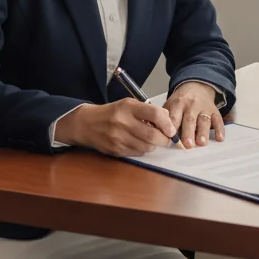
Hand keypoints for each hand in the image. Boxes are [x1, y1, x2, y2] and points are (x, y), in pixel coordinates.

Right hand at [53, 99, 175, 154]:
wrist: (88, 124)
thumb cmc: (112, 113)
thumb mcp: (129, 104)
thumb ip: (149, 110)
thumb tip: (168, 120)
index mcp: (128, 107)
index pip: (155, 114)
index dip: (167, 124)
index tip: (171, 129)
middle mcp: (123, 122)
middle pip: (153, 135)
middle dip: (164, 139)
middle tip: (167, 138)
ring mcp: (118, 138)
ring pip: (147, 147)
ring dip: (153, 145)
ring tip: (150, 139)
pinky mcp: (116, 150)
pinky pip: (137, 153)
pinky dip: (142, 149)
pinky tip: (138, 142)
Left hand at [164, 81, 225, 147]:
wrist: (195, 85)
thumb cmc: (180, 101)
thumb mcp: (170, 105)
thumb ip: (165, 119)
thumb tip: (159, 136)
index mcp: (178, 103)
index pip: (174, 117)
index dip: (172, 128)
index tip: (171, 138)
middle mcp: (191, 105)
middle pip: (190, 119)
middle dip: (188, 132)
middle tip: (188, 145)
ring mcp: (204, 107)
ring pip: (204, 120)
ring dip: (203, 132)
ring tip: (201, 143)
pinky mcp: (214, 110)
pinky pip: (218, 119)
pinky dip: (220, 129)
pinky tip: (219, 138)